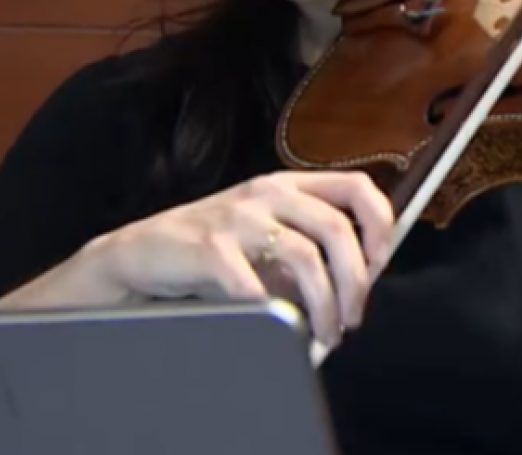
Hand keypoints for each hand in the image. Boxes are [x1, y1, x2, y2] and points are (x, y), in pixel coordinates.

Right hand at [82, 171, 394, 347]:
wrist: (141, 254)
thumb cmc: (208, 251)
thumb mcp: (263, 235)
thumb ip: (306, 245)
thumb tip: (359, 280)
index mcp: (286, 186)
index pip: (356, 187)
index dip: (380, 224)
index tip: (380, 264)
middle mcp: (267, 194)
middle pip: (337, 228)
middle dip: (355, 281)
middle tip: (351, 318)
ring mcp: (238, 219)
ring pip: (306, 257)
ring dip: (324, 305)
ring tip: (323, 334)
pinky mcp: (210, 248)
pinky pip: (255, 283)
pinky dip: (271, 310)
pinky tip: (274, 326)